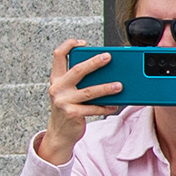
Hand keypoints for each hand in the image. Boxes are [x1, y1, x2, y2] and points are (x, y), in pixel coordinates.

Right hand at [35, 41, 122, 165]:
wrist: (60, 133)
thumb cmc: (68, 108)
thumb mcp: (68, 92)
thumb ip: (78, 81)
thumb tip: (103, 70)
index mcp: (56, 79)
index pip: (58, 55)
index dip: (69, 45)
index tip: (82, 42)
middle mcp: (57, 88)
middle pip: (77, 70)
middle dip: (94, 62)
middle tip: (108, 57)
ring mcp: (63, 101)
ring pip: (89, 91)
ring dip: (106, 88)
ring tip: (119, 85)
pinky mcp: (71, 114)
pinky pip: (92, 108)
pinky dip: (105, 107)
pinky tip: (114, 105)